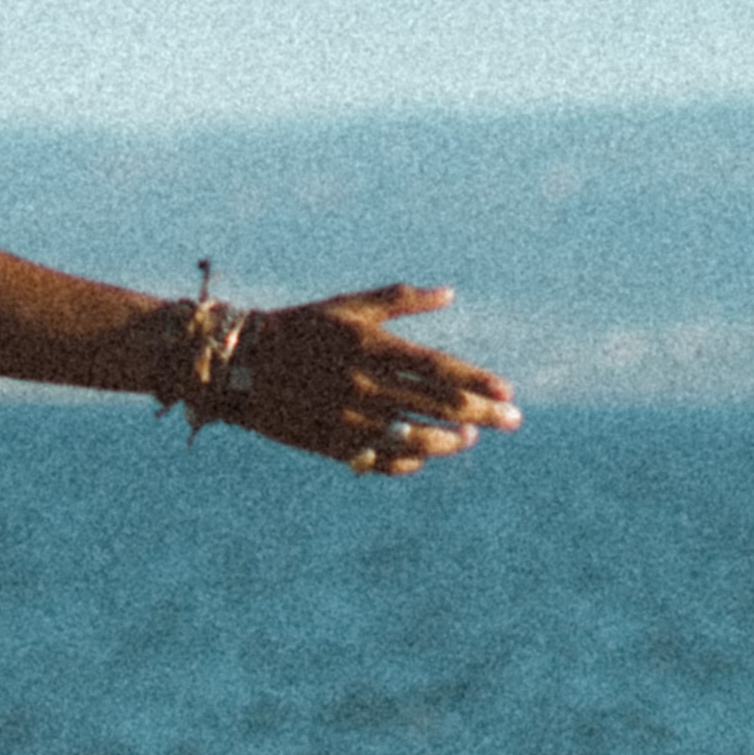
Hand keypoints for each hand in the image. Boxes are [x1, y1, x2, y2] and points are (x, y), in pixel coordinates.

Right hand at [220, 286, 517, 477]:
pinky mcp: (332, 443)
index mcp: (370, 346)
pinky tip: (425, 455)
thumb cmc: (301, 328)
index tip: (508, 391)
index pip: (438, 367)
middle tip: (513, 420)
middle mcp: (364, 383)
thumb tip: (449, 294)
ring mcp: (349, 417)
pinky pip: (380, 459)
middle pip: (436, 404)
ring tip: (468, 439)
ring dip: (448, 441)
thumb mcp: (349, 308)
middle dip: (481, 413)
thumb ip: (399, 300)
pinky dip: (407, 460)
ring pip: (414, 438)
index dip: (477, 380)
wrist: (240, 365)